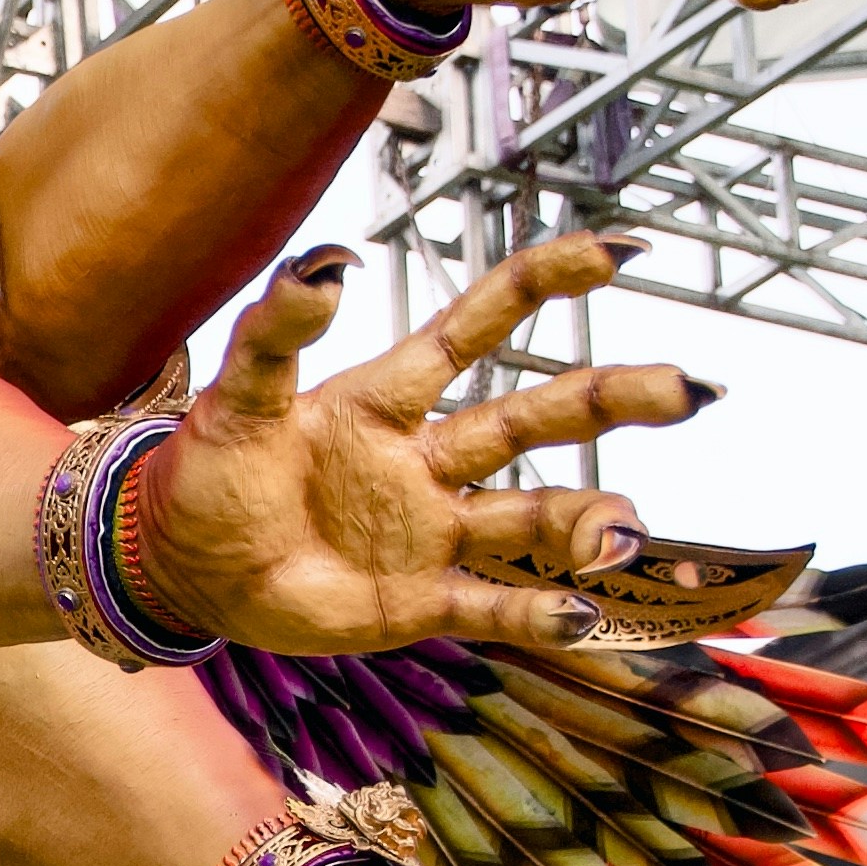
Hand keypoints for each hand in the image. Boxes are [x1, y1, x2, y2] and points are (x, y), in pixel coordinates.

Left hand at [132, 229, 712, 660]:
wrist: (177, 564)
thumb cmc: (207, 472)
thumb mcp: (236, 394)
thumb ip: (278, 330)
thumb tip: (326, 262)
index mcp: (389, 397)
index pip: (482, 326)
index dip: (546, 283)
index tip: (618, 251)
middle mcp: (427, 459)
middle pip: (537, 418)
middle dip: (615, 401)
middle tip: (688, 391)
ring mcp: (429, 531)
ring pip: (534, 515)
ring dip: (588, 520)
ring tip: (623, 531)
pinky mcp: (417, 599)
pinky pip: (492, 603)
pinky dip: (535, 611)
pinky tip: (578, 614)